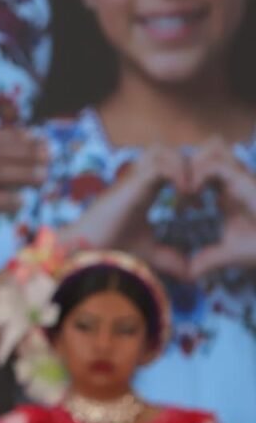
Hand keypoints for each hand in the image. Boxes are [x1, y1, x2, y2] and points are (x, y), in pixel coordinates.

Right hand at [59, 145, 189, 278]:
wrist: (86, 251)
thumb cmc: (111, 250)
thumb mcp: (150, 253)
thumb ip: (170, 258)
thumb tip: (191, 274)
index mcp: (144, 190)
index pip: (170, 166)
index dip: (188, 178)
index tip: (196, 207)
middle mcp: (138, 180)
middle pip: (166, 150)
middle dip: (188, 167)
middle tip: (195, 195)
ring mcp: (133, 179)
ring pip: (163, 150)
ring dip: (183, 167)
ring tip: (190, 193)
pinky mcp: (131, 184)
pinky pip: (161, 164)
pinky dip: (178, 175)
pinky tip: (183, 197)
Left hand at [187, 137, 255, 278]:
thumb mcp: (228, 254)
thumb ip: (208, 259)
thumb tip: (189, 274)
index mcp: (227, 194)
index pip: (200, 173)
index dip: (183, 185)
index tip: (178, 211)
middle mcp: (233, 180)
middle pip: (206, 153)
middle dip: (185, 169)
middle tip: (179, 197)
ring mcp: (240, 177)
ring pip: (211, 148)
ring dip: (191, 167)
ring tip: (185, 193)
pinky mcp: (245, 180)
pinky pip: (214, 164)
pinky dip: (197, 175)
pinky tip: (192, 196)